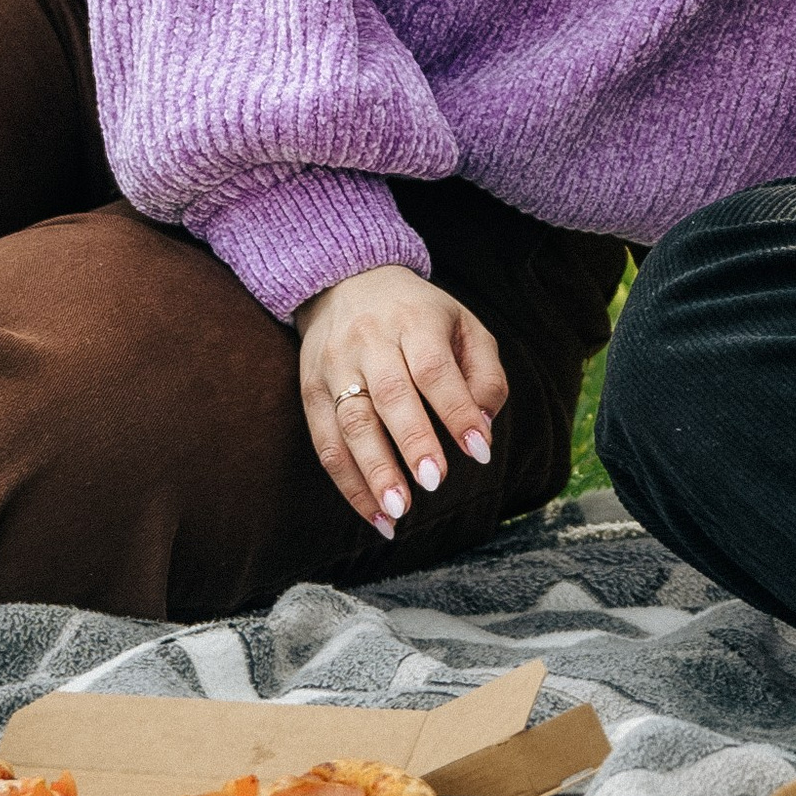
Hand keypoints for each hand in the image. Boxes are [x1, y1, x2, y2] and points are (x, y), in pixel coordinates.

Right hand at [295, 264, 506, 536]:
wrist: (345, 281)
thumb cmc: (419, 315)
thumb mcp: (463, 325)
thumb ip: (484, 374)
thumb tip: (484, 427)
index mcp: (414, 320)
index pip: (435, 368)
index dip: (457, 410)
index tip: (480, 451)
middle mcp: (370, 341)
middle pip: (390, 394)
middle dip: (413, 442)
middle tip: (435, 482)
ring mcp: (336, 366)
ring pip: (351, 422)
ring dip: (374, 471)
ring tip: (397, 512)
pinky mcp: (310, 390)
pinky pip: (325, 442)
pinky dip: (348, 483)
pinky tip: (373, 514)